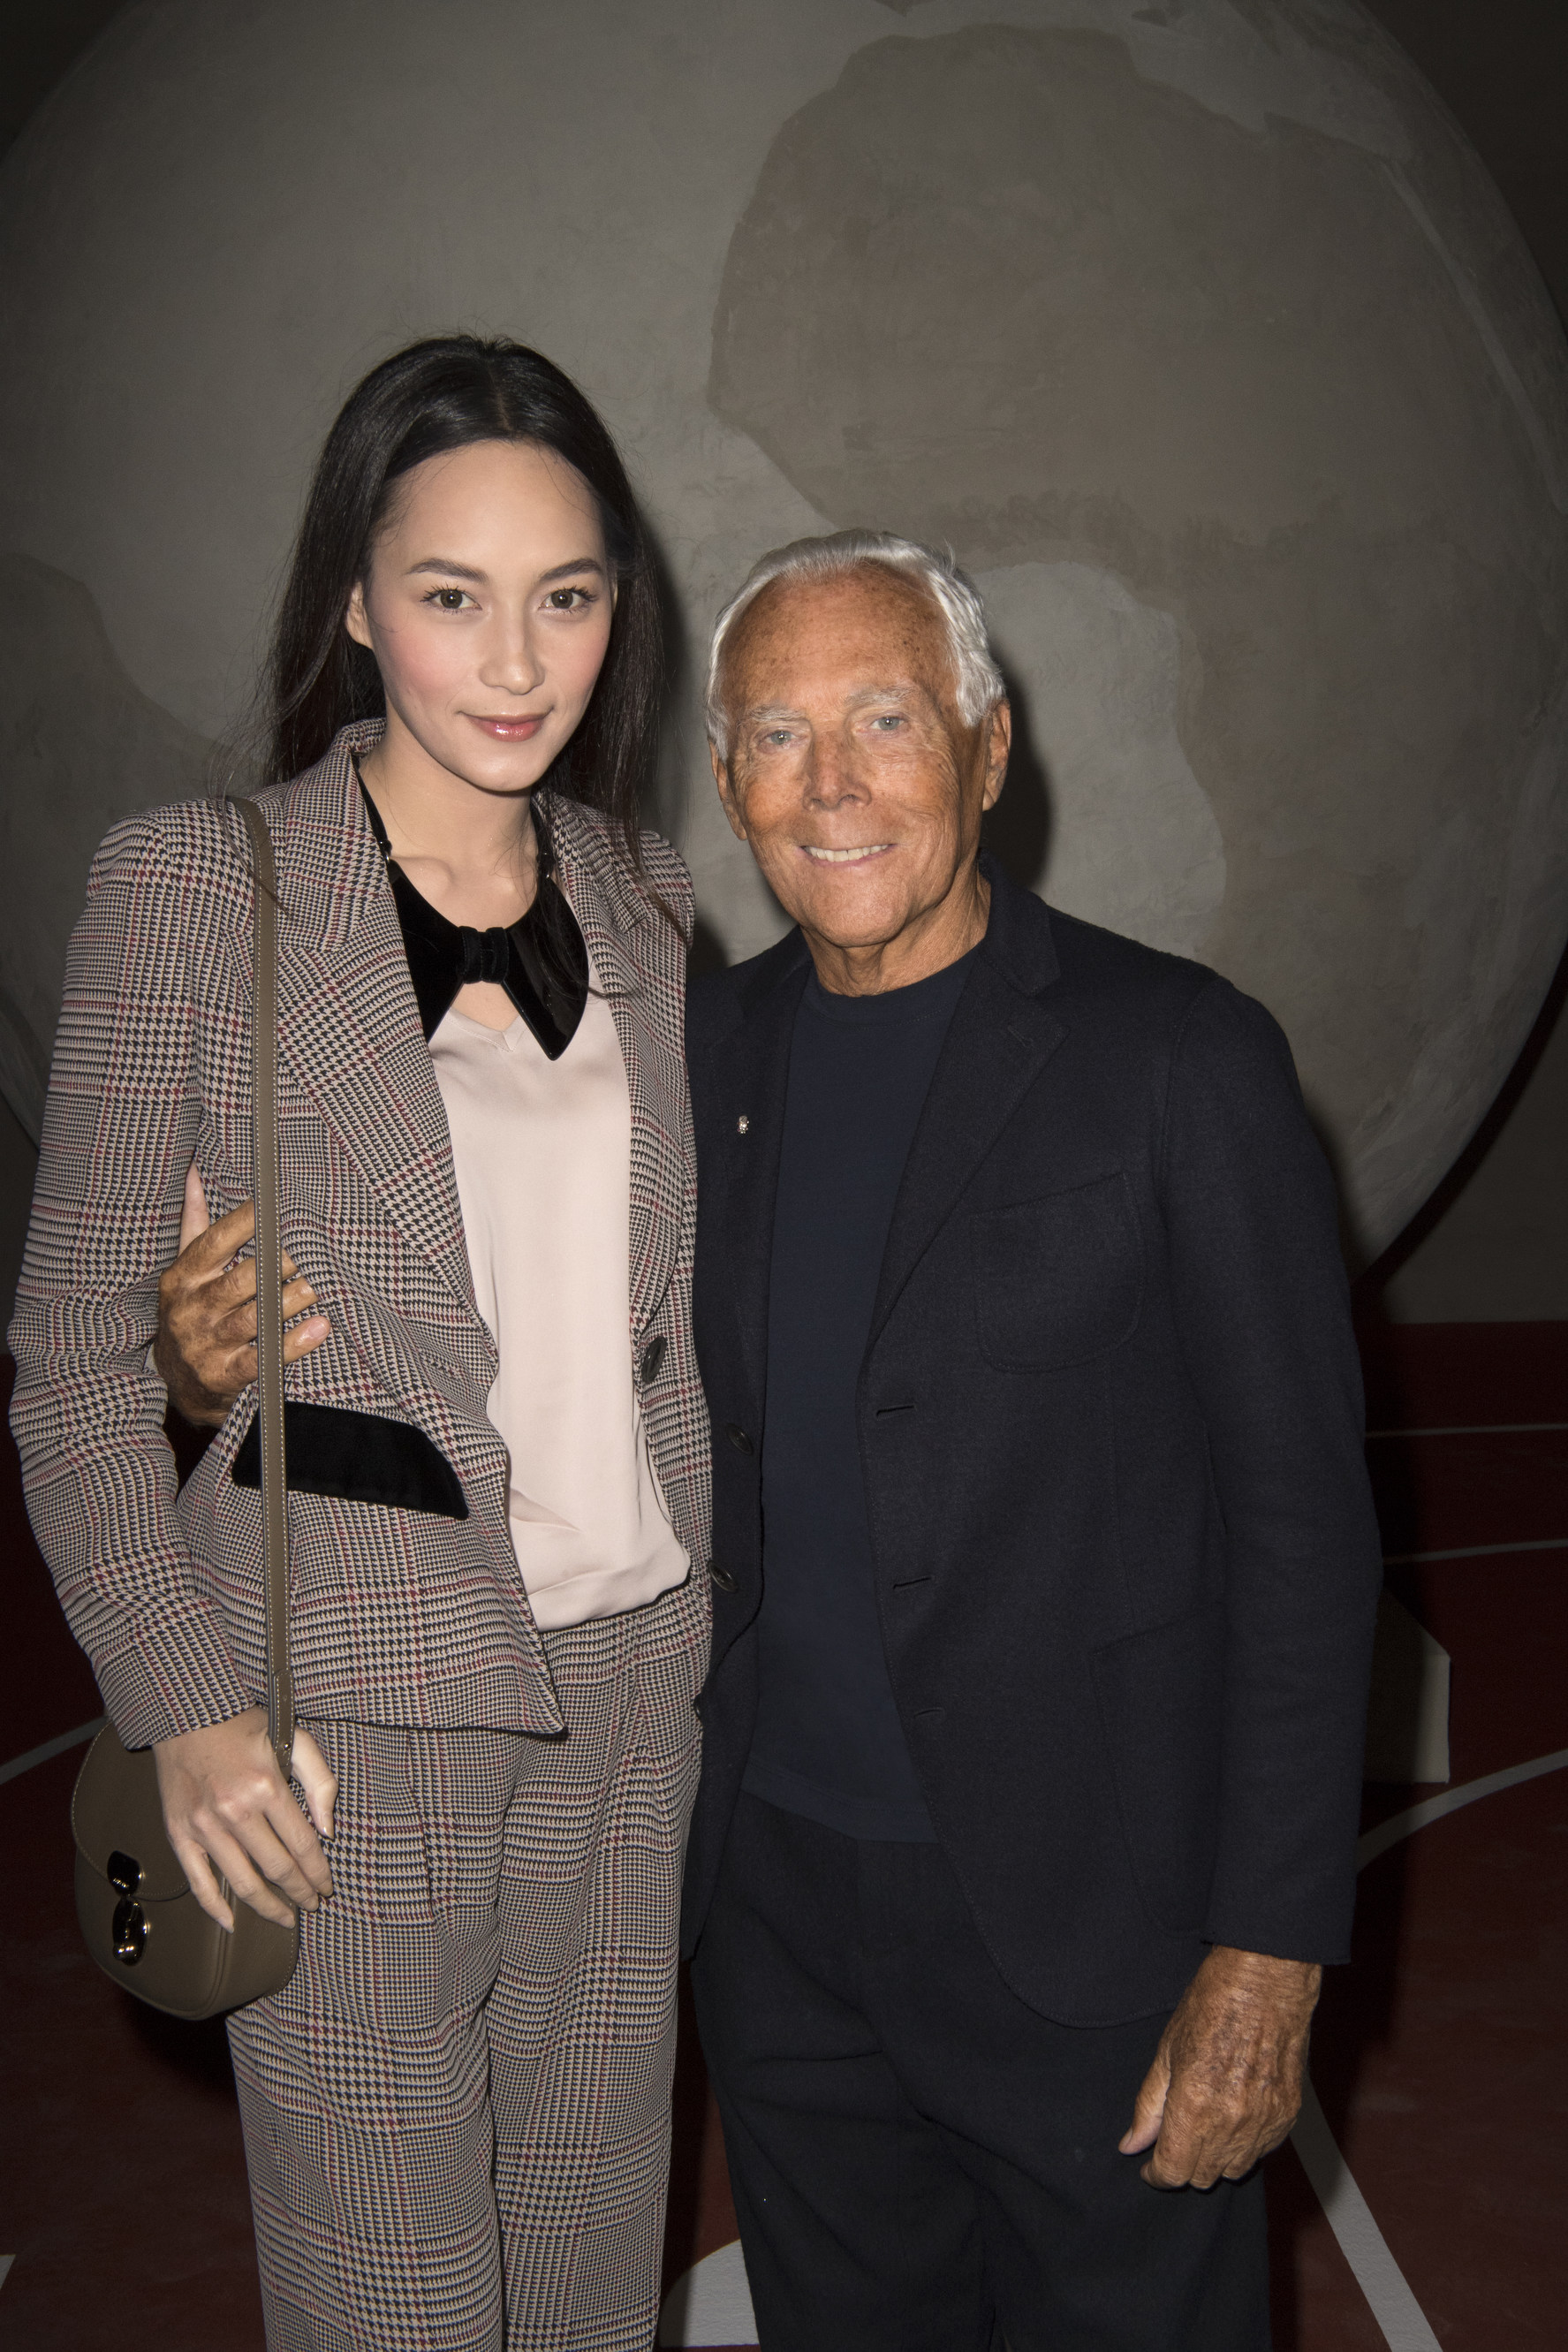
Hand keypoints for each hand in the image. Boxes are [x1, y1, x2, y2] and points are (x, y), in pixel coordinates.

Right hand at [153, 1707, 336, 1930]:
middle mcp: (235, 1811)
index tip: (327, 1887)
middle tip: (312, 1905)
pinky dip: (216, 1908)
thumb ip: (320, 1781)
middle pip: (276, 1869)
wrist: (185, 1714)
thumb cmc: (243, 1726)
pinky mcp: (179, 1834)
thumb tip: (328, 1829)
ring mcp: (204, 1826)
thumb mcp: (294, 1738)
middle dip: (299, 1893)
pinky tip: (233, 1922)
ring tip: (285, 1917)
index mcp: (267, 1786)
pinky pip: (199, 1882)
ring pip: (242, 1882)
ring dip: (268, 1907)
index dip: (318, 1872)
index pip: (302, 1845)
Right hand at [154, 1164, 330, 1426]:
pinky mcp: (224, 1376)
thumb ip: (194, 1223)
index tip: (279, 1202)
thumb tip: (193, 1173)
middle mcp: (192, 1309)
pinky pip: (262, 1359)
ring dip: (292, 1299)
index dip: (246, 1222)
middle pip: (242, 1280)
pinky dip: (292, 1344)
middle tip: (316, 1245)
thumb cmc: (190, 1312)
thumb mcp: (185, 1270)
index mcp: (183, 1277)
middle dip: (280, 1262)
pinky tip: (321, 1327)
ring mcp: (206, 1345)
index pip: (215, 1242)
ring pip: (255, 1318)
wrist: (178, 1383)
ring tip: (325, 1281)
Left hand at [1119, 1945, 1320, 2188]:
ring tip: (1206, 2126)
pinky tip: (1234, 2116)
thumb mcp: (1166, 2053)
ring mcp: (1264, 2123)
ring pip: (1234, 2169)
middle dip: (1183, 2165)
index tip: (1149, 2166)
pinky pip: (1262, 2151)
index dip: (1156, 2174)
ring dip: (1215, 2158)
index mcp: (1194, 2108)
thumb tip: (1131, 2145)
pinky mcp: (1288, 2116)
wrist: (1265, 1983)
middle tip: (1174, 2139)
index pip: (1173, 2171)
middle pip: (1203, 2177)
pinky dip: (1245, 2144)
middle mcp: (1231, 2124)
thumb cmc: (1211, 2007)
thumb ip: (1148, 2107)